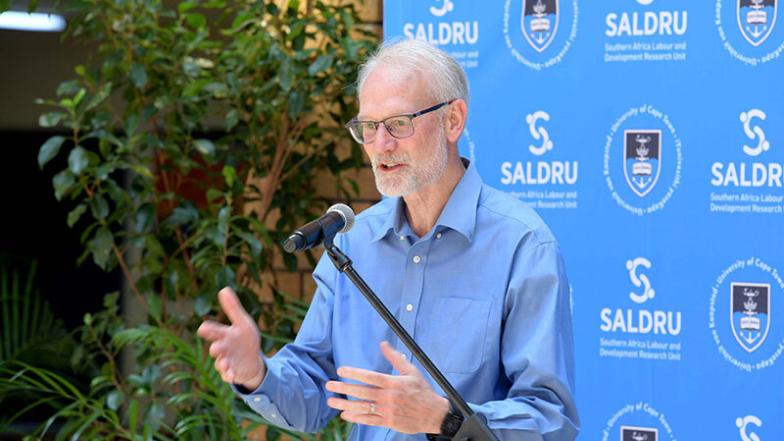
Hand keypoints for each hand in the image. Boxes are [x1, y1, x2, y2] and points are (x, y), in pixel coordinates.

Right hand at [197, 287, 265, 389]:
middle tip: (216, 348)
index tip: (203, 328)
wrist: (252, 359)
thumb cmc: (244, 339)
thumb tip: (224, 289)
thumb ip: (233, 308)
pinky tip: (232, 376)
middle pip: (216, 348)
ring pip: (221, 363)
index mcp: (224, 335)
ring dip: (222, 364)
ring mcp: (226, 361)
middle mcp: (223, 349)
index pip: (212, 330)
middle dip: (216, 348)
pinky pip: (228, 375)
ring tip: (225, 364)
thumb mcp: (242, 322)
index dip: (208, 329)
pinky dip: (229, 376)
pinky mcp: (233, 372)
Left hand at [325, 341, 449, 434]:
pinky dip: (356, 418)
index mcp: (393, 383)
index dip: (354, 373)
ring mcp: (387, 410)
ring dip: (345, 404)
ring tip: (331, 401)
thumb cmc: (422, 390)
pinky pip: (368, 420)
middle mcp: (388, 397)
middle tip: (329, 385)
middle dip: (343, 388)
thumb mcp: (411, 370)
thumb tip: (383, 344)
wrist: (433, 414)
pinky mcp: (388, 422)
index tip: (341, 370)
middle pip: (362, 392)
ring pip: (362, 407)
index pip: (370, 376)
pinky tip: (345, 414)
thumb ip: (395, 358)